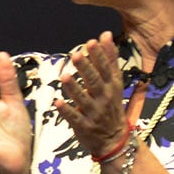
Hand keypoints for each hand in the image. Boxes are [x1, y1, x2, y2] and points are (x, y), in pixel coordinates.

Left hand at [54, 32, 130, 158]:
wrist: (114, 139)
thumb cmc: (112, 106)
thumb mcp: (115, 82)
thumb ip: (109, 59)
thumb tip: (106, 34)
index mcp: (111, 86)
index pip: (106, 68)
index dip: (100, 55)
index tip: (92, 42)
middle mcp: (104, 98)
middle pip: (95, 81)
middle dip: (86, 68)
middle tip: (76, 55)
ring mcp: (94, 113)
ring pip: (84, 99)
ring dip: (74, 88)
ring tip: (65, 77)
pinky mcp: (84, 126)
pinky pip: (74, 118)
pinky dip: (67, 111)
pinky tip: (58, 102)